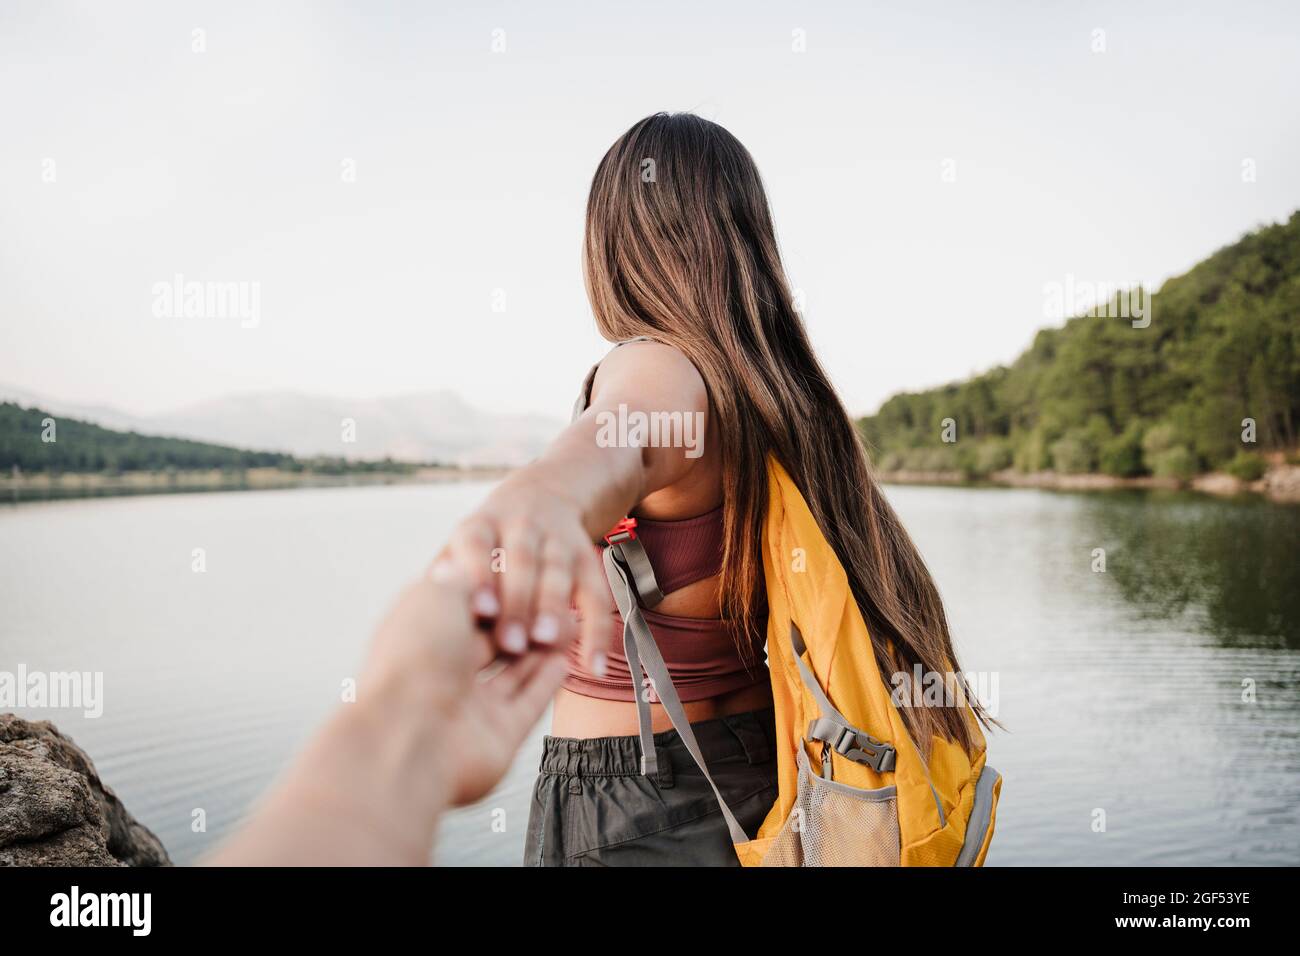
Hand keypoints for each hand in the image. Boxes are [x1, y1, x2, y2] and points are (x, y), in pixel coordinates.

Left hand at [362, 562, 570, 806]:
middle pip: (490, 641)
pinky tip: (565, 660)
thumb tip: (472, 569)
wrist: (410, 736)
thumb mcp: (436, 595)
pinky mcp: (498, 736)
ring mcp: (470, 707)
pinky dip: (546, 683)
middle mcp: (444, 672)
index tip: (523, 572)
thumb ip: (462, 579)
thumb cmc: (415, 659)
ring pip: (512, 672)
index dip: (494, 591)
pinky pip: (528, 703)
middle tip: (553, 599)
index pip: (464, 608)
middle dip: (521, 620)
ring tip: (567, 625)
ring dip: (540, 650)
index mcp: (422, 636)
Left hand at [441, 479, 614, 675]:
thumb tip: (418, 608)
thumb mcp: (460, 545)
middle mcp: (522, 528)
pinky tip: (592, 663)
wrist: (546, 493)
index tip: (479, 609)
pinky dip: (597, 633)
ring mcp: (559, 543)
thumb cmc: (489, 542)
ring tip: (548, 641)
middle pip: (522, 562)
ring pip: (559, 575)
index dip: (479, 574)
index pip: (478, 545)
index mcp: (481, 525)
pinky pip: (597, 599)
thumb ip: (444, 576)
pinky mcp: (588, 562)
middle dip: (518, 601)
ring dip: (554, 609)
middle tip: (511, 641)